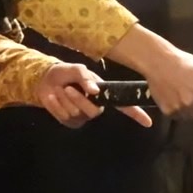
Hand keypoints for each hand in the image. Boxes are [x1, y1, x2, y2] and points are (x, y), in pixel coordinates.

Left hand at [36, 62, 150, 129]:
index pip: (123, 106)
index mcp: (103, 94)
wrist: (45, 79)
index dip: (136, 114)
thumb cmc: (66, 73)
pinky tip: (52, 98)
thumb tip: (95, 91)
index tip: (148, 122)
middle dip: (78, 99)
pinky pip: (64, 118)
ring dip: (64, 100)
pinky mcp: (70, 122)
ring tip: (60, 90)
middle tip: (67, 88)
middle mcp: (97, 107)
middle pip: (94, 111)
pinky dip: (55, 106)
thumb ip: (86, 78)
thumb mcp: (77, 70)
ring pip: (77, 114)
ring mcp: (83, 116)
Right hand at [141, 45, 192, 131]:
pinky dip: (178, 110)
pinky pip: (177, 116)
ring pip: (189, 117)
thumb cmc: (181, 62)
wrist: (159, 62)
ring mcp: (179, 108)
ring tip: (183, 96)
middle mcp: (192, 104)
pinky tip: (175, 97)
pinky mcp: (168, 111)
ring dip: (190, 111)